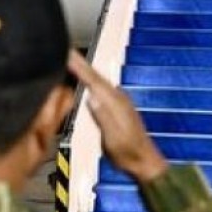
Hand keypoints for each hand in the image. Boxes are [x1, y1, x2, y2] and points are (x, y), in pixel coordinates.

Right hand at [67, 49, 167, 183]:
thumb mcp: (114, 139)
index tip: (67, 54)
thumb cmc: (128, 153)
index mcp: (115, 104)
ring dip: (85, 69)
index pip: (94, 81)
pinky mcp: (118, 107)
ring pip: (99, 81)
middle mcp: (118, 98)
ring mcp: (120, 102)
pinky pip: (102, 88)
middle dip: (81, 63)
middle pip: (96, 76)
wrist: (145, 162)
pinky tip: (86, 80)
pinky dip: (91, 80)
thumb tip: (91, 97)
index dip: (80, 67)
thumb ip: (103, 117)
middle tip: (66, 49)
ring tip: (72, 59)